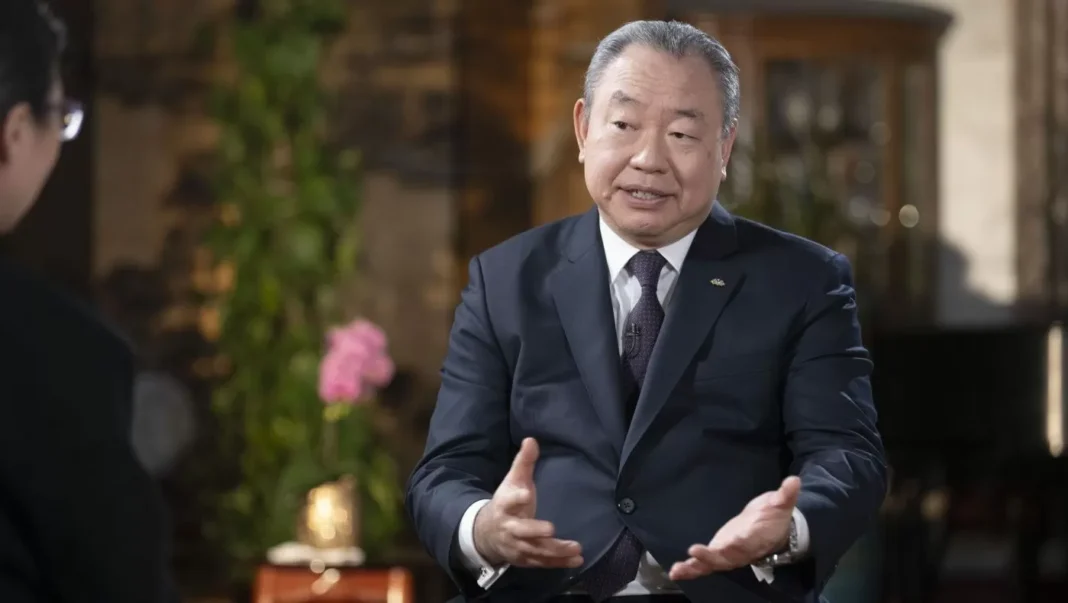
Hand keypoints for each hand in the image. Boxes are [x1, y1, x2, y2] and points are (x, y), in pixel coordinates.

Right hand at [472, 438, 583, 567]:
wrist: (487, 533)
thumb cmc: (506, 503)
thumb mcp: (513, 481)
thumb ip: (524, 462)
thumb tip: (531, 439)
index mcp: (505, 506)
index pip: (509, 500)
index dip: (517, 498)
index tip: (527, 494)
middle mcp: (509, 528)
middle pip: (521, 531)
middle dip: (535, 531)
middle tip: (551, 529)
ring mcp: (517, 546)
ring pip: (536, 550)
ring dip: (555, 551)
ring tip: (576, 548)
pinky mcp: (525, 559)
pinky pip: (543, 562)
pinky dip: (560, 563)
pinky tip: (577, 560)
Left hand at [669, 476, 800, 580]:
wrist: (772, 530)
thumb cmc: (774, 515)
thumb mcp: (781, 504)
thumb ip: (785, 495)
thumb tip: (794, 480)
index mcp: (755, 538)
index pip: (747, 542)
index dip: (738, 544)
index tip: (730, 543)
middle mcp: (741, 551)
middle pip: (725, 558)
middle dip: (710, 557)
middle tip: (695, 552)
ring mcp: (727, 555)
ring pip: (711, 564)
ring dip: (695, 567)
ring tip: (678, 570)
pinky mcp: (717, 553)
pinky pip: (704, 563)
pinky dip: (690, 568)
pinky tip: (675, 571)